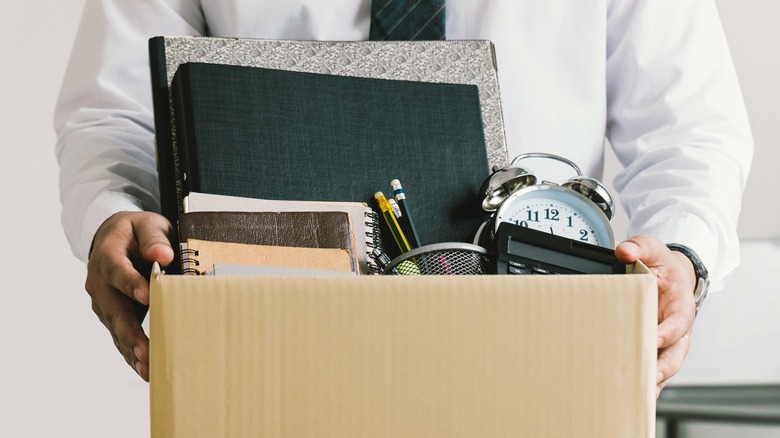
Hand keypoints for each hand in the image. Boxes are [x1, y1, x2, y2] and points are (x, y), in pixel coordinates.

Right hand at [85, 211, 173, 380]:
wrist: (115, 238)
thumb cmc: (136, 232)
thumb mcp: (146, 224)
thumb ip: (153, 237)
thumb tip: (162, 255)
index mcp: (107, 255)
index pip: (117, 271)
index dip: (130, 284)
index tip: (147, 296)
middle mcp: (100, 283)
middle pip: (114, 310)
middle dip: (131, 332)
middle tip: (146, 351)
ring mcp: (104, 303)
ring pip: (116, 329)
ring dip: (132, 350)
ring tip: (148, 369)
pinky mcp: (112, 316)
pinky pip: (120, 336)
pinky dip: (131, 354)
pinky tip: (145, 370)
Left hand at [615, 236, 695, 397]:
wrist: (669, 274)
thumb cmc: (661, 265)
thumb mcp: (653, 249)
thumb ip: (640, 247)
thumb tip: (625, 251)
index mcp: (681, 305)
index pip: (679, 322)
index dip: (668, 332)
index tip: (655, 338)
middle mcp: (677, 328)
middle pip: (676, 353)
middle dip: (663, 366)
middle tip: (647, 376)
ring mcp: (667, 341)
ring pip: (666, 365)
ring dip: (654, 380)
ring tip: (638, 392)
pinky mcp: (655, 347)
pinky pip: (653, 366)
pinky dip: (645, 380)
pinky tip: (629, 392)